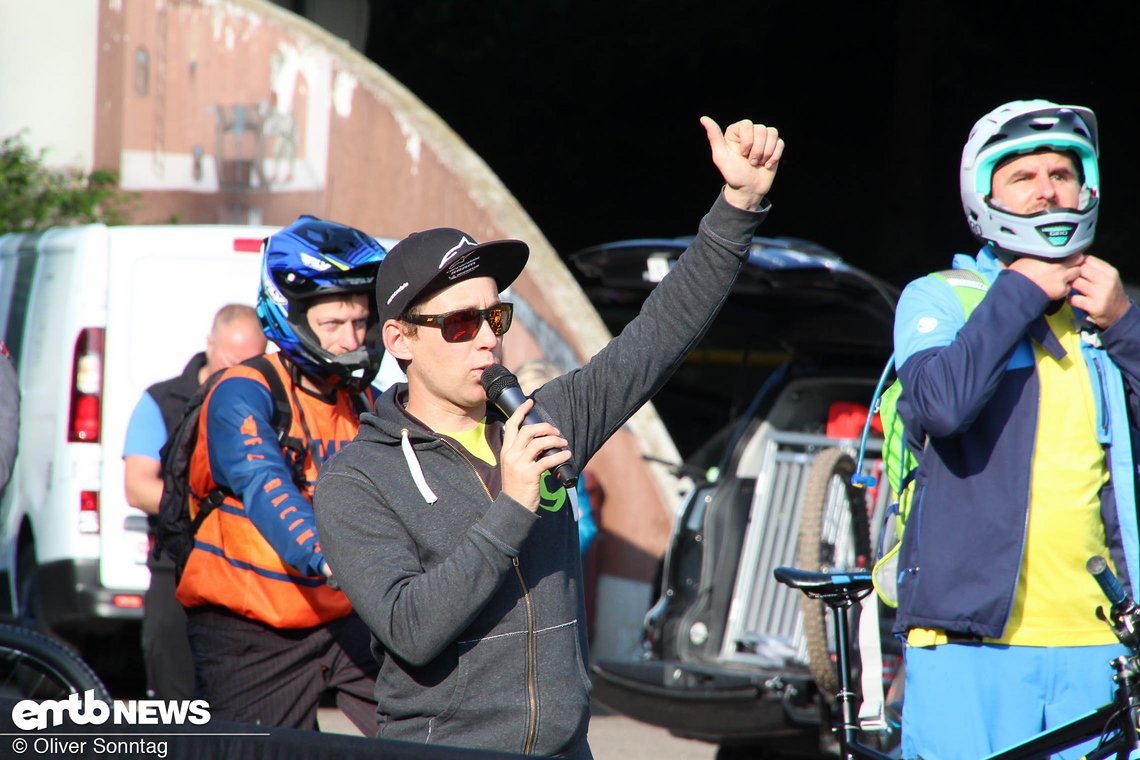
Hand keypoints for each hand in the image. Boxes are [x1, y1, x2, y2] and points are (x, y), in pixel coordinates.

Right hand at [500, 398, 571, 512]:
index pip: (511, 425)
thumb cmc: (517, 486)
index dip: (521, 412)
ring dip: (555, 440)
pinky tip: (567, 455)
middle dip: (545, 427)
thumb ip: (521, 452)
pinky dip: (560, 456)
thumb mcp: (513, 466)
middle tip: (556, 431)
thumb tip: (538, 440)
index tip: (530, 402)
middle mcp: (511, 455)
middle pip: (528, 431)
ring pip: (539, 443)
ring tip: (564, 443)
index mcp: (506, 451)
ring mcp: (519, 464)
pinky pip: (547, 460)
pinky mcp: (529, 474)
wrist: (513, 507)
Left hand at [701, 116, 783, 210]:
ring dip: (766, 153)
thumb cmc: (733, 174)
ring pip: (772, 133)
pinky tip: (767, 165)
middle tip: (751, 162)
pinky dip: (775, 156)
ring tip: (758, 163)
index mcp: (736, 132)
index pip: (747, 125)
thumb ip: (714, 137)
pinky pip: (780, 143)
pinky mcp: (774, 146)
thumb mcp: (721, 157)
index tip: (742, 154)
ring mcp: (763, 139)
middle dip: (757, 150)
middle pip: (761, 129)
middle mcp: (750, 132)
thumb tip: (703, 118)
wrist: (749, 189)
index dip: (747, 141)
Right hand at [1008, 253, 1081, 300]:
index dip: (1071, 252)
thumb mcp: (1025, 258)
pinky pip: (1070, 287)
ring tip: (1065, 276)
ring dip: (1073, 274)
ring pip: (1077, 273)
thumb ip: (1036, 255)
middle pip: (1079, 259)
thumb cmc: (1017, 274)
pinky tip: (1058, 287)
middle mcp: (1059, 264)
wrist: (1016, 290)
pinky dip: (1066, 287)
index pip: (1071, 249)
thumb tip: (1032, 250)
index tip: (1068, 254)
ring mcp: (1062, 277)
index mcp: (1051, 254)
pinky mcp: (1062, 290)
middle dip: (1076, 262)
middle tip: (1071, 264)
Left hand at [1071, 255, 1130, 327]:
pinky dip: (1069, 299)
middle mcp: (1106, 281)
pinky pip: (1074, 298)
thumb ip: (1095, 268)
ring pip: (1076, 283)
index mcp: (1109, 272)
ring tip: (1068, 288)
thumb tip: (1075, 259)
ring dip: (1069, 286)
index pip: (1088, 260)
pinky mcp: (1094, 306)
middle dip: (1071, 274)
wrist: (1120, 313)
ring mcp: (1101, 294)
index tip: (1071, 268)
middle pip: (1080, 270)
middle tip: (1066, 279)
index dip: (1076, 263)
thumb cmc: (1110, 293)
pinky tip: (1071, 300)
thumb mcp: (1108, 278)